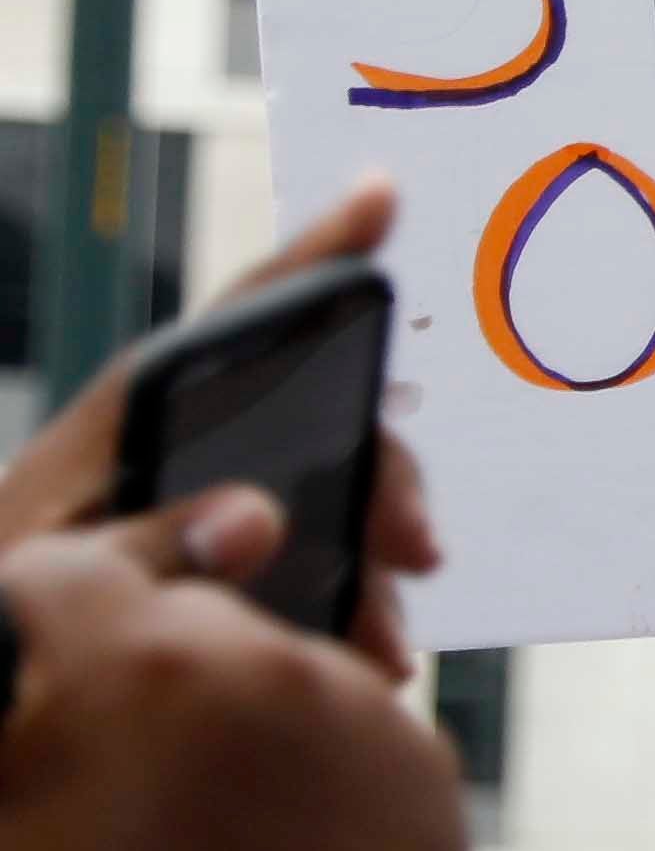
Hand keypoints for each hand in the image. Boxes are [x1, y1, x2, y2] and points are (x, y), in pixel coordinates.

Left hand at [0, 180, 446, 679]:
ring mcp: (215, 500)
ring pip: (335, 502)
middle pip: (325, 424)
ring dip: (374, 566)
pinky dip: (353, 606)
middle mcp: (189, 442)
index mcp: (137, 417)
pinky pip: (318, 565)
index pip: (242, 317)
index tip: (384, 197)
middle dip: (389, 482)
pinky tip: (364, 653)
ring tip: (380, 644)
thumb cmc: (5, 613)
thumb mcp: (50, 574)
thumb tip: (258, 519)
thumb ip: (145, 544)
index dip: (317, 254)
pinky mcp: (226, 559)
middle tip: (417, 552)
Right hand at [0, 496, 464, 850]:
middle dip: (136, 676)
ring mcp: (357, 706)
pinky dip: (306, 770)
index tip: (34, 655)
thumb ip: (5, 757)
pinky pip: (345, 735)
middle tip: (110, 774)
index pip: (69, 569)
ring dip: (228, 724)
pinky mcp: (423, 763)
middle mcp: (262, 653)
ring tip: (193, 828)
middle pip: (178, 622)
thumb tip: (31, 734)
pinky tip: (269, 848)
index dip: (38, 610)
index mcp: (136, 655)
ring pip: (270, 678)